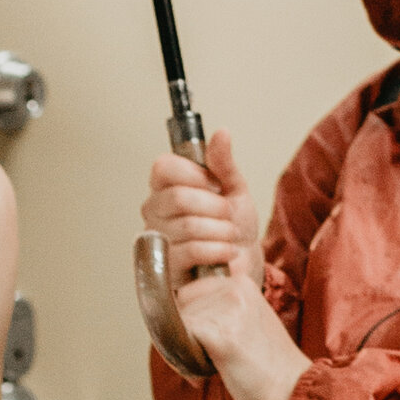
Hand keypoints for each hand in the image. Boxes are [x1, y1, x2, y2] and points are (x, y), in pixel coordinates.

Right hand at [141, 128, 261, 292]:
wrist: (244, 263)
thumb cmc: (234, 226)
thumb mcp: (234, 188)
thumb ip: (223, 163)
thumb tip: (221, 133)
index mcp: (166, 186)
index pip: (163, 167)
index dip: (194, 174)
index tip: (214, 184)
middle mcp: (155, 210)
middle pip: (178, 197)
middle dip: (216, 206)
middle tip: (228, 213)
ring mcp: (158, 239)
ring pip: (189, 225)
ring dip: (222, 230)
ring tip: (230, 234)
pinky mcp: (167, 266)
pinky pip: (191, 250)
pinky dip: (218, 250)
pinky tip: (226, 252)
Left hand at [177, 264, 311, 399]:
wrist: (292, 390)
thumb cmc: (268, 365)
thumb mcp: (248, 321)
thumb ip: (221, 310)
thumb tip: (181, 313)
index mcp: (241, 283)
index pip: (191, 291)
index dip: (190, 318)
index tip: (204, 341)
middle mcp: (234, 289)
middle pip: (181, 305)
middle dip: (184, 331)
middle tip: (204, 358)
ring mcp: (228, 310)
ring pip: (178, 323)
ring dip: (182, 348)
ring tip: (209, 367)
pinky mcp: (221, 335)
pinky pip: (179, 339)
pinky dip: (182, 360)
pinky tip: (202, 375)